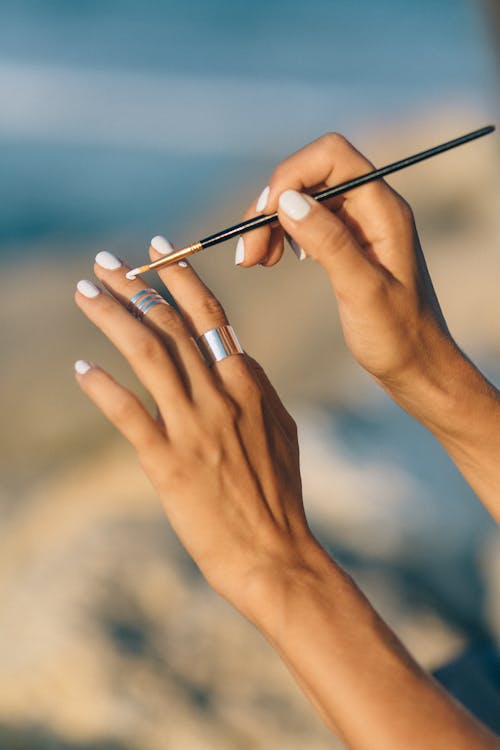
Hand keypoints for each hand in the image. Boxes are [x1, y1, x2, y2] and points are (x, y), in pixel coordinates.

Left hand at [74, 247, 313, 616]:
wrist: (275, 552)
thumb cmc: (280, 493)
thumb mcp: (282, 429)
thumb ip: (258, 388)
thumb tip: (238, 356)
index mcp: (249, 383)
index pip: (209, 315)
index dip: (180, 279)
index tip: (157, 251)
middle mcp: (221, 395)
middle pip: (171, 324)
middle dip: (134, 286)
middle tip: (104, 261)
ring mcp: (195, 426)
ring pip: (148, 353)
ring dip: (112, 317)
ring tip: (85, 292)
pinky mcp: (169, 461)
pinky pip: (129, 412)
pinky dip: (103, 386)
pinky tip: (81, 366)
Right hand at [238, 132, 454, 394]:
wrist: (416, 366)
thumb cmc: (398, 337)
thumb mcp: (363, 292)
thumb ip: (330, 243)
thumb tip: (287, 201)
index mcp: (384, 210)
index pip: (332, 157)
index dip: (291, 175)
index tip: (264, 218)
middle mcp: (372, 208)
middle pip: (311, 174)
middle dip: (273, 203)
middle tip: (247, 252)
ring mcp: (359, 224)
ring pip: (303, 197)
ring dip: (271, 221)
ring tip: (253, 261)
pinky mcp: (347, 243)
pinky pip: (307, 221)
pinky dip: (281, 234)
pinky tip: (271, 260)